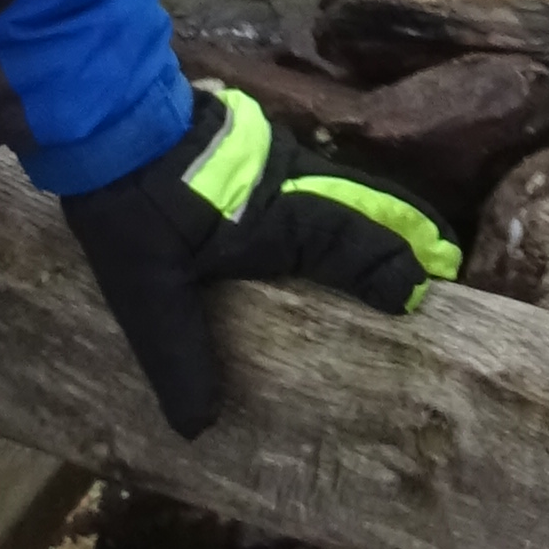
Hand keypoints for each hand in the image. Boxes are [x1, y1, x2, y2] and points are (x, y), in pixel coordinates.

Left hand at [62, 86, 457, 438]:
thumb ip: (181, 357)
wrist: (105, 121)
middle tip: (442, 263)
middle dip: (408, 235)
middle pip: (370, 206)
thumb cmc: (135, 208)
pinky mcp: (254, 143)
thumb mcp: (150, 294)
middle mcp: (293, 182)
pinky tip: (327, 215)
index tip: (423, 298)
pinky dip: (342, 197)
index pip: (362, 247)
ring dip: (377, 213)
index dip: (397, 273)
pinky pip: (316, 174)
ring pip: (345, 184)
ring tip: (400, 245)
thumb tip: (201, 427)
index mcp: (282, 220)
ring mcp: (276, 155)